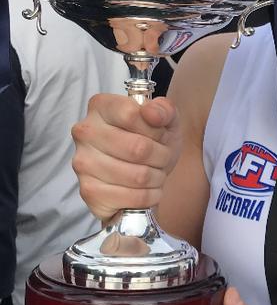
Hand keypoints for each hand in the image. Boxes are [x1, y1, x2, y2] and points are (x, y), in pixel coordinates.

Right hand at [71, 94, 181, 222]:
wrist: (146, 171)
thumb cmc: (153, 140)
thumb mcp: (166, 120)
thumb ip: (164, 110)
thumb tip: (152, 113)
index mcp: (100, 106)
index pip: (131, 115)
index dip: (156, 129)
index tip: (161, 134)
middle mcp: (85, 132)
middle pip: (138, 148)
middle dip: (161, 156)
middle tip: (163, 157)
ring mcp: (83, 163)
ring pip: (138, 176)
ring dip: (157, 177)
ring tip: (155, 173)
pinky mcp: (89, 191)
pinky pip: (133, 198)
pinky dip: (149, 196)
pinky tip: (148, 190)